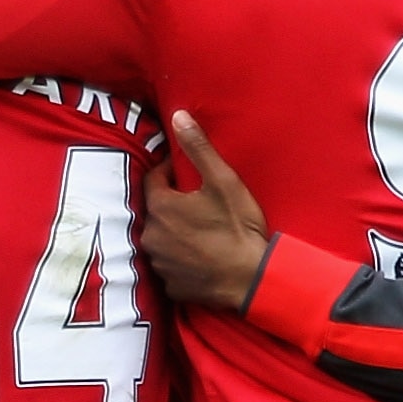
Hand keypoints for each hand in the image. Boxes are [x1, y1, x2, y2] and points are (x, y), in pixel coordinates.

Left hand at [139, 111, 272, 313]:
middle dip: (172, 202)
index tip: (186, 172)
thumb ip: (198, 148)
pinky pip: (170, 265)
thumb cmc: (238, 227)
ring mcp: (159, 263)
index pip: (153, 178)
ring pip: (161, 238)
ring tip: (201, 229)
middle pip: (156, 210)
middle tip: (198, 202)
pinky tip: (201, 254)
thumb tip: (179, 116)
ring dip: (174, 231)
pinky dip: (181, 258)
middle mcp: (151, 236)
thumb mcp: (223, 181)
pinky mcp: (170, 285)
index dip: (169, 171)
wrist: (251, 277)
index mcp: (160, 207)